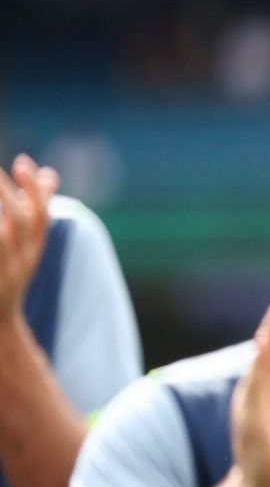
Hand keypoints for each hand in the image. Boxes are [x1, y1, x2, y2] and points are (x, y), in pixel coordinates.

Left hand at [0, 155, 58, 319]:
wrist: (0, 324)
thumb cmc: (8, 275)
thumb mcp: (28, 245)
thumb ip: (37, 207)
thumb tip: (49, 172)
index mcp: (33, 250)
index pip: (40, 217)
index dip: (34, 190)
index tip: (22, 162)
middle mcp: (21, 261)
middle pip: (20, 223)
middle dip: (7, 194)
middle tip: (0, 170)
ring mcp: (4, 272)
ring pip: (2, 237)